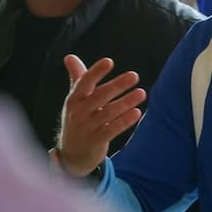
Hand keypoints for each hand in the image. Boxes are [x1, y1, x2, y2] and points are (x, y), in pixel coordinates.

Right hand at [56, 54, 145, 176]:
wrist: (71, 154)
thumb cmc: (77, 119)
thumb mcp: (75, 100)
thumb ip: (77, 78)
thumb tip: (69, 56)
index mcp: (73, 99)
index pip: (84, 83)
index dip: (96, 72)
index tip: (109, 61)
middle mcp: (78, 113)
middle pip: (99, 96)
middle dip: (117, 85)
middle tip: (134, 75)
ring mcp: (86, 128)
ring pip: (108, 113)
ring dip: (126, 102)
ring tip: (142, 93)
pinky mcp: (96, 141)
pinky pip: (111, 130)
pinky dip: (124, 121)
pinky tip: (137, 112)